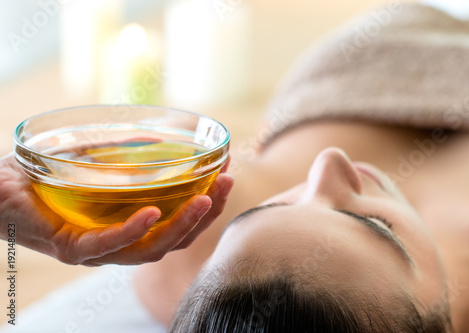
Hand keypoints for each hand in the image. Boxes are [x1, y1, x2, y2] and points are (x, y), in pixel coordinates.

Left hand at [0, 154, 233, 265]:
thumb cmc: (40, 175)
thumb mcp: (92, 160)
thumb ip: (121, 152)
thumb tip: (155, 131)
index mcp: (127, 226)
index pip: (176, 224)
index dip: (206, 205)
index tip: (226, 174)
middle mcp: (117, 244)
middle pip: (174, 241)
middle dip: (206, 215)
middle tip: (227, 183)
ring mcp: (96, 251)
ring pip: (151, 250)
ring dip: (183, 225)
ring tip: (205, 199)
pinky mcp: (72, 249)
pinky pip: (109, 246)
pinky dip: (133, 231)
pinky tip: (152, 212)